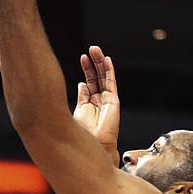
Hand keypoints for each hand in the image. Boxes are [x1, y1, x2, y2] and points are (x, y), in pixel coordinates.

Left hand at [73, 46, 119, 162]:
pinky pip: (112, 83)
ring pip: (104, 77)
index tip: (82, 57)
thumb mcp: (79, 111)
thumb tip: (82, 84)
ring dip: (101, 63)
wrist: (94, 144)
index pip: (90, 81)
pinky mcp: (113, 101)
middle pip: (97, 77)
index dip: (87, 69)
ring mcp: (107, 99)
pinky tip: (106, 60)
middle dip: (94, 63)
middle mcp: (99, 99)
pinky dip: (109, 71)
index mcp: (89, 102)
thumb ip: (82, 97)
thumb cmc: (84, 133)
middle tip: (91, 49)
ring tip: (96, 50)